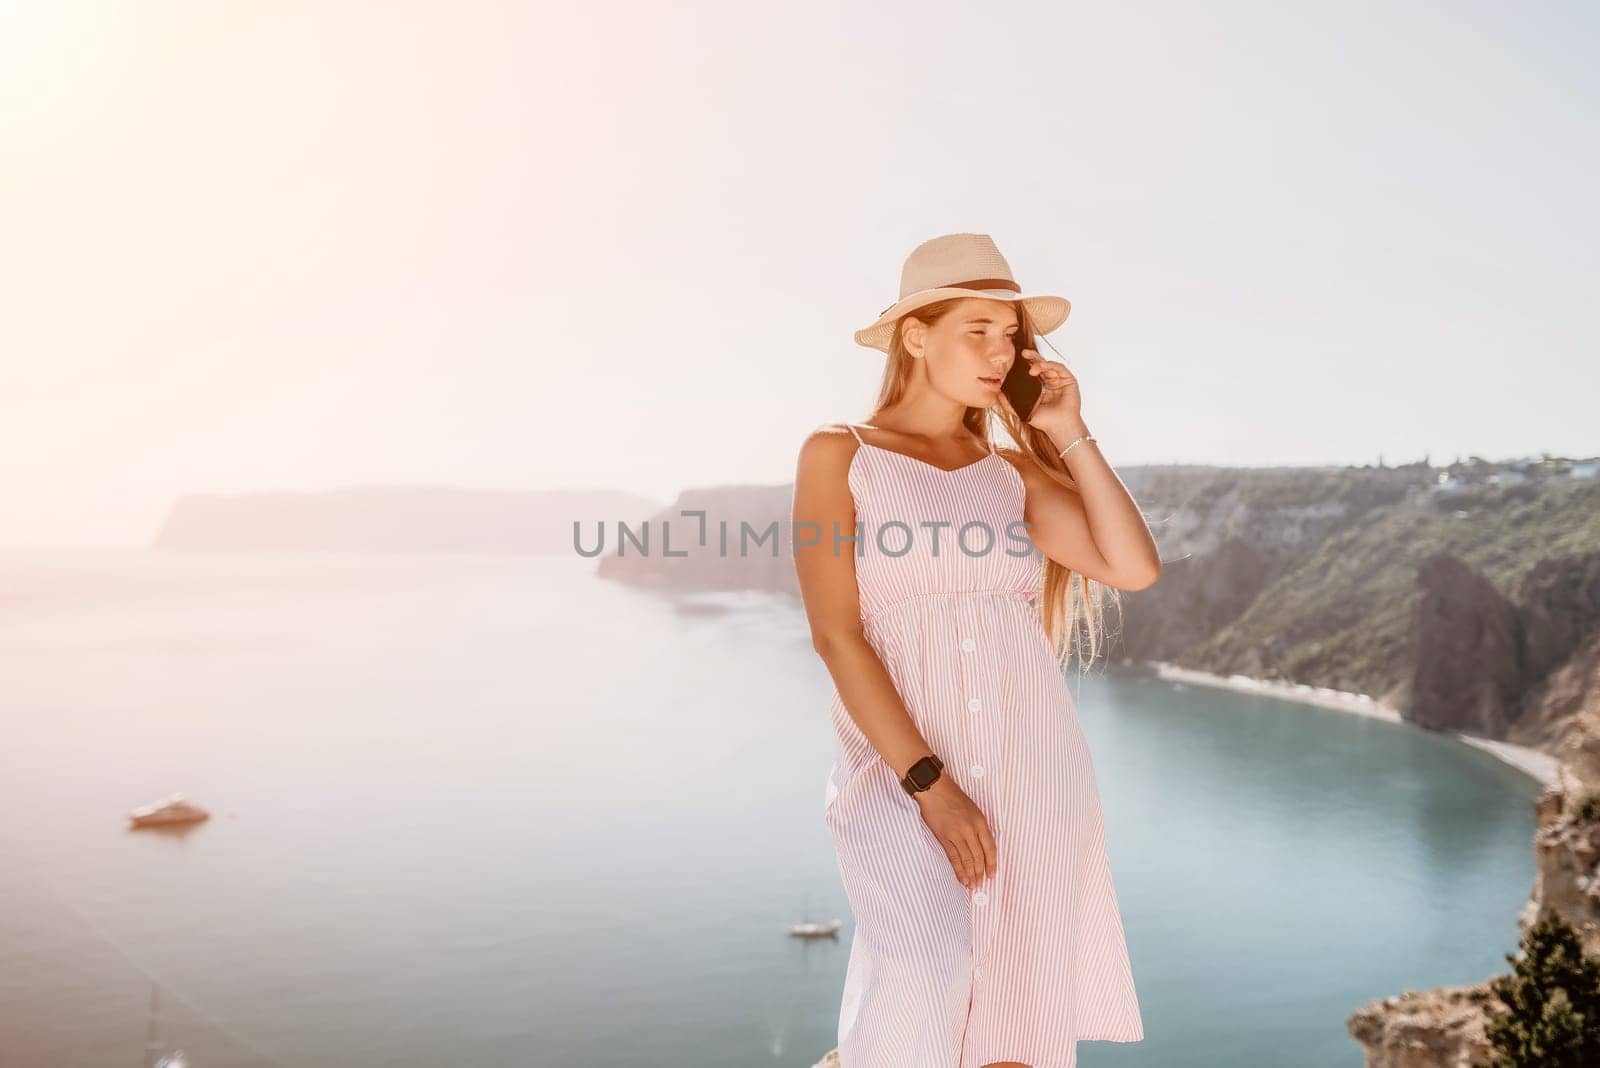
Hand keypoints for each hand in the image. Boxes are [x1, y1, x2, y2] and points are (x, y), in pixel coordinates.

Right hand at [912, 775, 996, 889]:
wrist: (935, 790)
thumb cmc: (953, 797)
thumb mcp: (973, 809)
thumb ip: (978, 827)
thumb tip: (981, 847)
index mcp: (980, 822)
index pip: (990, 848)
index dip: (992, 863)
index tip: (992, 874)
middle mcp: (971, 829)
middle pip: (978, 856)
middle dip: (980, 873)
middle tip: (980, 884)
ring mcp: (957, 834)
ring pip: (967, 859)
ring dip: (970, 874)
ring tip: (972, 885)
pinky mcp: (944, 837)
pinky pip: (953, 857)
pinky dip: (958, 870)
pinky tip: (961, 878)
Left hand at [1001, 348, 1083, 435]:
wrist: (1058, 427)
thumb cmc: (1043, 421)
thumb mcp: (1022, 410)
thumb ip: (1008, 403)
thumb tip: (996, 394)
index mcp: (1040, 386)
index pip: (1032, 371)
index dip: (1025, 364)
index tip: (1016, 359)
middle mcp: (1050, 381)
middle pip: (1040, 364)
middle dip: (1032, 357)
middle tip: (1023, 353)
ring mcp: (1060, 380)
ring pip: (1049, 365)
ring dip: (1040, 363)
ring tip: (1032, 369)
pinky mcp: (1069, 380)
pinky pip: (1060, 368)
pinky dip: (1051, 365)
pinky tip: (1043, 366)